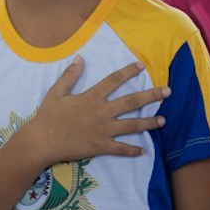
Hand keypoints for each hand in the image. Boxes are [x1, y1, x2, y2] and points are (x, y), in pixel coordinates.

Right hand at [24, 57, 168, 166]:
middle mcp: (101, 112)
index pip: (114, 80)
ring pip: (132, 125)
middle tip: (168, 91)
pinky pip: (121, 149)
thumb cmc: (47, 117)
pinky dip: (132, 150)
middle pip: (131, 101)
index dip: (128, 72)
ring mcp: (103, 130)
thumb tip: (80, 58)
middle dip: (151, 96)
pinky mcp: (101, 146)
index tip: (142, 65)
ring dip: (149, 122)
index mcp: (91, 97)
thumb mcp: (56, 92)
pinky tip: (143, 151)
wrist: (42, 141)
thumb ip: (70, 76)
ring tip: (163, 120)